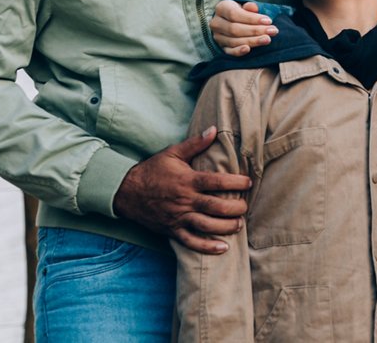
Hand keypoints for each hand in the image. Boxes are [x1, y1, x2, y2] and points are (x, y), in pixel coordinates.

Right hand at [113, 127, 251, 253]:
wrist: (127, 192)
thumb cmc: (153, 170)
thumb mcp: (173, 153)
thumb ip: (195, 143)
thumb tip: (214, 129)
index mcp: (188, 180)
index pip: (217, 182)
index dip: (236, 183)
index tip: (248, 183)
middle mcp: (185, 200)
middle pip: (216, 207)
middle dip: (235, 208)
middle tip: (245, 206)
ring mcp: (178, 217)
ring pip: (207, 226)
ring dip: (226, 227)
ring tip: (239, 224)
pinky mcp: (172, 230)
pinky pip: (191, 242)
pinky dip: (208, 247)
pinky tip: (223, 248)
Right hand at [210, 0, 277, 55]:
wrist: (233, 21)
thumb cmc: (243, 11)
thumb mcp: (246, 5)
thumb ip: (250, 7)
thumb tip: (254, 7)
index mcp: (222, 8)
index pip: (235, 14)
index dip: (252, 18)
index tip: (268, 21)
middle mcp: (216, 23)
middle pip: (235, 29)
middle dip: (256, 31)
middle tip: (273, 31)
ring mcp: (218, 37)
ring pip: (234, 41)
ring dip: (252, 41)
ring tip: (267, 39)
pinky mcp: (221, 47)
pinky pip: (229, 51)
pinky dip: (238, 51)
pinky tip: (248, 49)